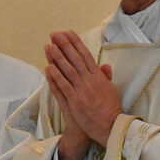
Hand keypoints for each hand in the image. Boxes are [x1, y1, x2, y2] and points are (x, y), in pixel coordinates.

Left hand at [45, 31, 119, 159]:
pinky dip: (56, 76)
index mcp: (98, 76)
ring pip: (68, 70)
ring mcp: (82, 91)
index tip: (67, 32)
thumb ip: (105, 77)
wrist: (110, 126)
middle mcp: (90, 81)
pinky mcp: (75, 101)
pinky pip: (64, 86)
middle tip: (55, 34)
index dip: (76, 42)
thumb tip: (105, 66)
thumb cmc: (110, 109)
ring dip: (58, 57)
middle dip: (64, 45)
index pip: (85, 55)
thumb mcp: (110, 90)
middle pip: (75, 59)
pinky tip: (48, 67)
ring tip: (49, 46)